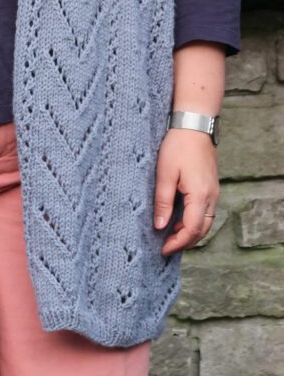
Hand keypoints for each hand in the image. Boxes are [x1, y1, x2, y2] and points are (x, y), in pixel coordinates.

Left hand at [153, 127, 219, 255]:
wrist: (194, 125)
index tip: (163, 250)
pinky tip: (180, 219)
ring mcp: (214, 192)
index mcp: (200, 196)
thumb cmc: (177, 146)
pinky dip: (194, 221)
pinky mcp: (211, 187)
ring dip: (190, 232)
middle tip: (166, 247)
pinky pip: (206, 212)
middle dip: (185, 242)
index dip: (177, 243)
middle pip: (201, 231)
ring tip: (171, 235)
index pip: (191, 230)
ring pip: (205, 223)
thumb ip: (163, 202)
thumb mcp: (165, 174)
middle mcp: (211, 197)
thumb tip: (160, 226)